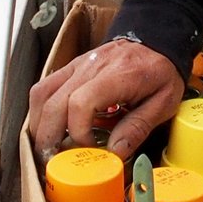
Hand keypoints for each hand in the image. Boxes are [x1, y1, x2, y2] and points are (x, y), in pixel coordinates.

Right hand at [27, 39, 183, 161]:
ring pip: (42, 94)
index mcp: (117, 76)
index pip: (80, 104)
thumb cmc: (160, 71)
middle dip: (49, 137)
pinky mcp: (70, 68)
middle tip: (54, 161)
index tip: (88, 148)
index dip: (78, 132)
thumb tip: (114, 152)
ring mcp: (77, 66)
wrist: (155, 40)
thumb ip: (138, 127)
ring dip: (39, 125)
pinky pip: (45, 88)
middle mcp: (91, 67)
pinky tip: (50, 128)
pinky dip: (41, 111)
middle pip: (54, 103)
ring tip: (48, 148)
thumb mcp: (163, 102)